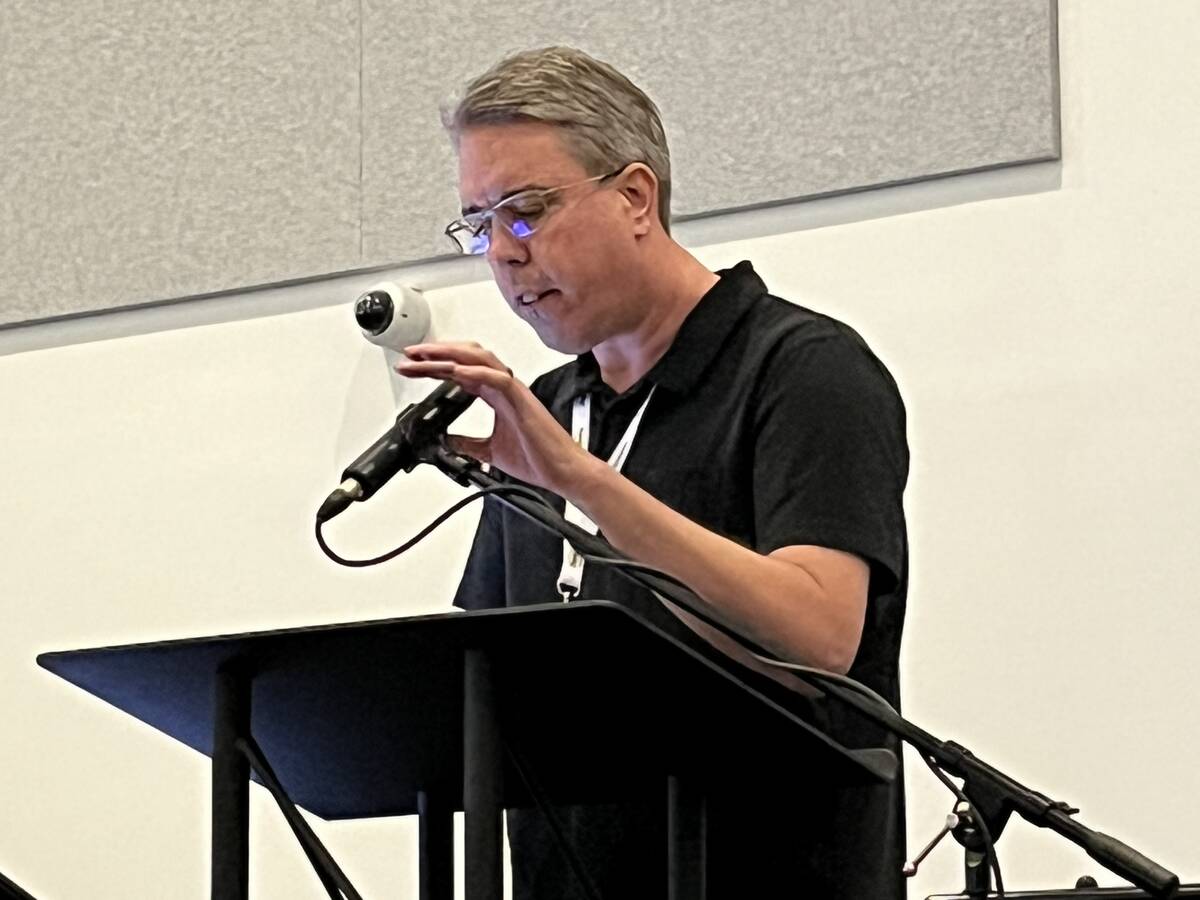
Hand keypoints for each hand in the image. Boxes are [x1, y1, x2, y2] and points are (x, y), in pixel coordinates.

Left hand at [395, 342, 596, 497]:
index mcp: (497, 395)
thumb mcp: (489, 451)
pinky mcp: (521, 400)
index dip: (435, 365)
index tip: (411, 367)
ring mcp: (513, 390)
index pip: (460, 371)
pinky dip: (475, 372)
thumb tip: (448, 441)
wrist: (561, 471)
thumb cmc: (537, 458)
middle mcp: (504, 387)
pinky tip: (455, 372)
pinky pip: (497, 378)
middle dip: (436, 354)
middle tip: (409, 355)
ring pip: (479, 359)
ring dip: (450, 355)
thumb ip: (468, 443)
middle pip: (466, 357)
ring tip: (425, 356)